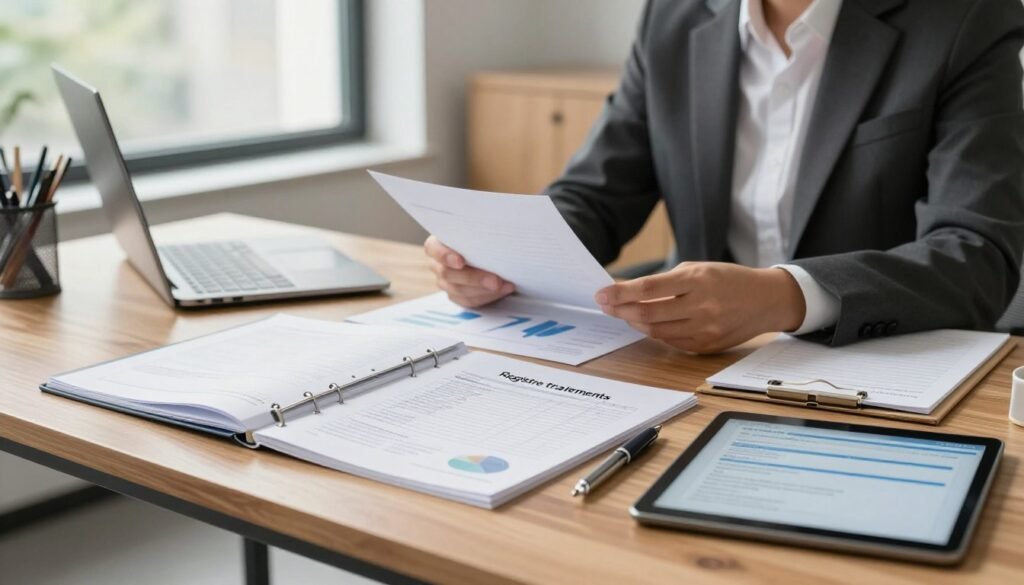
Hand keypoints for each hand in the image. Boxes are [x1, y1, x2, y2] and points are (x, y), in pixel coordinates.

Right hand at [424, 235, 514, 306]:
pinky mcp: (456, 295)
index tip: (460, 261)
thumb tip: (492, 223)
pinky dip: (487, 297)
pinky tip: (502, 291)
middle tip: (496, 280)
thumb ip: (477, 229)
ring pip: (460, 291)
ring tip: (505, 285)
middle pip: (448, 274)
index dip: (445, 255)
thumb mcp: (477, 229)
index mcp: (437, 244)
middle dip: (474, 278)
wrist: (489, 252)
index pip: (433, 249)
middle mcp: (437, 264)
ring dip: (484, 290)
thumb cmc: (481, 237)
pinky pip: (469, 301)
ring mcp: (445, 282)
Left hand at [595, 262, 805, 353]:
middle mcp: (701, 306)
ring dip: (634, 323)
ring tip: (624, 314)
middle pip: (648, 314)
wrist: (767, 299)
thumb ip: (665, 281)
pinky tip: (646, 324)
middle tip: (606, 306)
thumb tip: (627, 289)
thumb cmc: (728, 279)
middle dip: (621, 310)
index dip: (620, 293)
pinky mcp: (707, 345)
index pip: (648, 289)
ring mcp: (705, 329)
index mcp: (697, 280)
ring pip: (656, 331)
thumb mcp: (699, 269)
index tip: (601, 295)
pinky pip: (671, 342)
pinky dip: (654, 333)